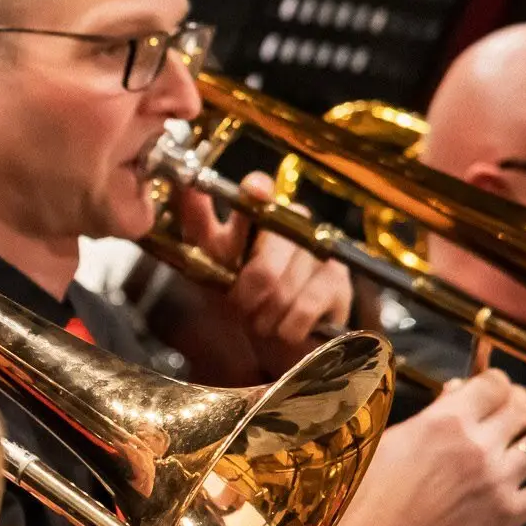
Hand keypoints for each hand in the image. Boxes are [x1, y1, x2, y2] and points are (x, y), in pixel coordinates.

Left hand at [175, 172, 351, 375]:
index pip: (258, 192)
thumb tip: (187, 187)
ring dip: (264, 316)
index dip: (256, 191)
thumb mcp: (206, 260)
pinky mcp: (338, 279)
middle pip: (266, 261)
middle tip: (241, 305)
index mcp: (258, 213)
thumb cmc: (237, 294)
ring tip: (262, 318)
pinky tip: (284, 328)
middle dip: (246, 293)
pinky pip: (304, 309)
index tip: (254, 190)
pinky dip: (285, 329)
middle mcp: (293, 222)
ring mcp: (320, 249)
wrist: (270, 338)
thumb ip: (197, 223)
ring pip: (282, 289)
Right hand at [321, 368, 525, 525]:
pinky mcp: (511, 514)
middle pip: (520, 407)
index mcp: (444, 423)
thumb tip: (457, 394)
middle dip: (519, 398)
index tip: (492, 383)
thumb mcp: (386, 441)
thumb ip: (428, 415)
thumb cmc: (366, 496)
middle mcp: (479, 447)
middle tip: (513, 402)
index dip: (496, 379)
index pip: (491, 385)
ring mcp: (500, 481)